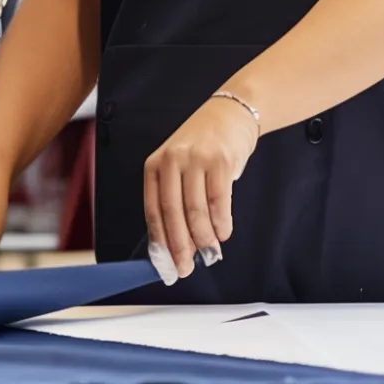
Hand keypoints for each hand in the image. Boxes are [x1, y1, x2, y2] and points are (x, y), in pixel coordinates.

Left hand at [143, 92, 259, 282]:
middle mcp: (171, 160)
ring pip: (196, 209)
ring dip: (203, 238)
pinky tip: (223, 234)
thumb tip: (178, 244)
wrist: (230, 113)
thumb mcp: (179, 166)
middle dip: (180, 246)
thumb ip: (176, 198)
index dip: (160, 242)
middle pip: (172, 212)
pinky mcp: (220, 160)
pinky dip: (221, 223)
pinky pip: (219, 200)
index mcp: (155, 165)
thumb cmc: (202, 146)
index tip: (167, 265)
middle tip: (187, 269)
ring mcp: (196, 159)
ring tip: (210, 254)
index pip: (153, 210)